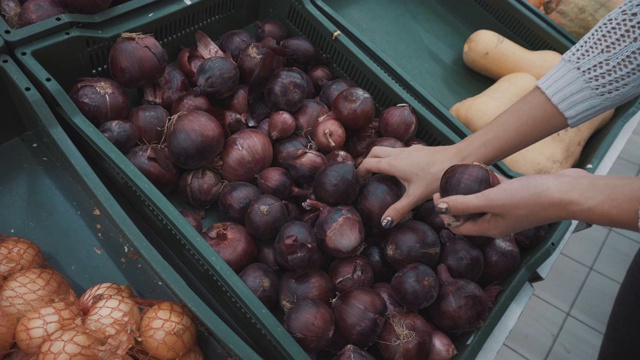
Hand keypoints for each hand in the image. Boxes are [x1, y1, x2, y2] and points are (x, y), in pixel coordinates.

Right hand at [356, 144, 464, 228]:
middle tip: (365, 175)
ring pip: (387, 149)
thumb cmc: (437, 176)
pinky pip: (400, 151)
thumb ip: (399, 209)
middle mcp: (399, 153)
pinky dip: (393, 158)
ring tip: (380, 173)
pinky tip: (402, 170)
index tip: (356, 181)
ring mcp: (409, 150)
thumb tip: (384, 223)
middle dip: (366, 161)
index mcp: (394, 163)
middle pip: (374, 152)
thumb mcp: (416, 196)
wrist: (460, 158)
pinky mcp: (419, 150)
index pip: (368, 163)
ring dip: (380, 158)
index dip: (359, 172)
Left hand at [432, 169, 588, 237]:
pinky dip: (488, 179)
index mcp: (489, 228)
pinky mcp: (518, 195)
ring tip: (463, 170)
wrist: (568, 192)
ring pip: (482, 198)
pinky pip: (496, 188)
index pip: (458, 225)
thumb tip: (440, 209)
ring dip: (471, 186)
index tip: (437, 193)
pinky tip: (482, 166)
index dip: (444, 212)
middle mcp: (497, 221)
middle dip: (456, 197)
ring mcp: (508, 208)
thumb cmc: (532, 199)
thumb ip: (465, 204)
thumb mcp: (492, 200)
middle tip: (447, 180)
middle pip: (468, 212)